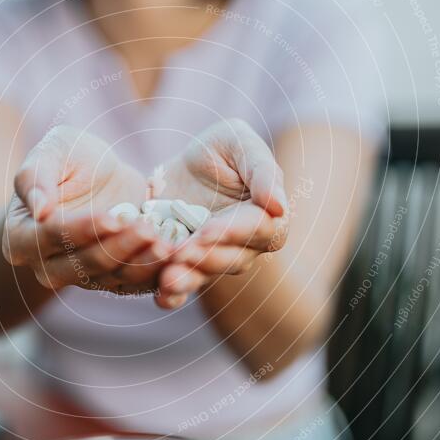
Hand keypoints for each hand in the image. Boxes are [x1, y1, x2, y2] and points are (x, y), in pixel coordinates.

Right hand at [2, 126, 172, 293]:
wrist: (99, 176)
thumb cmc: (69, 158)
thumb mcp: (53, 151)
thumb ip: (36, 175)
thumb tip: (38, 207)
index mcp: (20, 238)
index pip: (51, 237)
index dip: (83, 229)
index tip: (113, 217)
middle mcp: (46, 266)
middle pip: (83, 264)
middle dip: (118, 248)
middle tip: (148, 230)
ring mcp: (81, 278)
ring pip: (112, 277)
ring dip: (141, 263)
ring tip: (166, 244)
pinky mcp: (112, 281)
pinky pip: (134, 284)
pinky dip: (157, 273)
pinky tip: (176, 256)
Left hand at [154, 119, 288, 290]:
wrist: (179, 167)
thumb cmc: (220, 149)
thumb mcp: (239, 143)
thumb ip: (262, 170)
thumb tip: (280, 207)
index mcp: (266, 216)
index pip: (259, 229)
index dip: (233, 231)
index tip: (207, 230)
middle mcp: (244, 245)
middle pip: (232, 258)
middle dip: (206, 257)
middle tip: (182, 252)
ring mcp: (215, 259)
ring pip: (207, 275)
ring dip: (188, 278)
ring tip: (168, 278)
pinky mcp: (187, 267)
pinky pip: (184, 287)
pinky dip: (173, 296)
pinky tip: (160, 297)